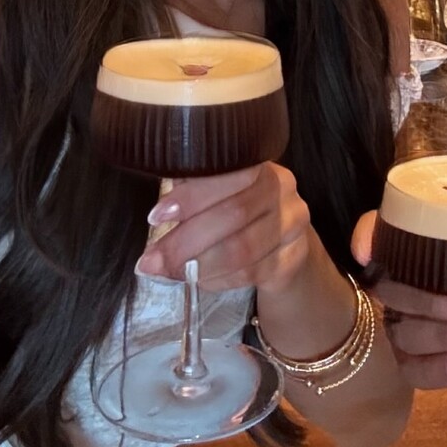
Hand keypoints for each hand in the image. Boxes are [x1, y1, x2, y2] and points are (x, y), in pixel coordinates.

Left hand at [136, 164, 311, 294]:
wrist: (286, 247)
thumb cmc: (242, 214)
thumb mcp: (219, 194)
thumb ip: (194, 192)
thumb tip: (158, 211)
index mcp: (259, 165)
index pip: (227, 174)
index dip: (191, 196)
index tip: (156, 216)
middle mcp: (282, 189)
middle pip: (234, 213)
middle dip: (185, 240)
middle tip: (152, 261)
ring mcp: (293, 225)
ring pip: (243, 248)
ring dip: (200, 265)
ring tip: (170, 274)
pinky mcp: (295, 258)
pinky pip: (252, 273)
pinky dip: (220, 280)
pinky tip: (200, 282)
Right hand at [352, 206, 446, 390]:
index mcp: (424, 247)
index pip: (378, 232)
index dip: (366, 236)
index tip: (368, 250)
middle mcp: (406, 283)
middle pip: (389, 290)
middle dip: (425, 301)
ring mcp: (407, 325)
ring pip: (403, 334)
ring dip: (446, 338)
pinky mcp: (416, 362)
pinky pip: (411, 371)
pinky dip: (439, 370)